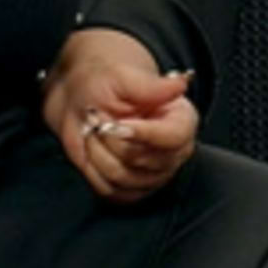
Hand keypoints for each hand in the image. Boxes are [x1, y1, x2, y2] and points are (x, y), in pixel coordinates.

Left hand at [43, 27, 200, 200]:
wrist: (85, 99)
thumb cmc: (107, 83)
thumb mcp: (125, 77)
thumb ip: (151, 85)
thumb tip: (180, 84)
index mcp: (182, 121)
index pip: (173, 137)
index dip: (144, 134)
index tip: (116, 124)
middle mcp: (175, 151)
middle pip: (142, 160)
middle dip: (110, 139)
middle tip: (95, 117)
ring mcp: (156, 174)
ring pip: (122, 177)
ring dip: (97, 153)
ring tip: (91, 131)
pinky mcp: (134, 190)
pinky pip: (110, 190)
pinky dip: (93, 172)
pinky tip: (91, 151)